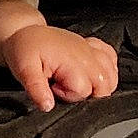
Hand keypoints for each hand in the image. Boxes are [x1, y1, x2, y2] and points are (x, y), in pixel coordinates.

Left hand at [1, 25, 118, 111]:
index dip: (68, 95)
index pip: (84, 90)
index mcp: (71, 60)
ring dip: (101, 84)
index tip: (54, 87)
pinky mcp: (91, 46)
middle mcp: (86, 54)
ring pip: (112, 75)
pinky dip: (108, 68)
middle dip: (88, 94)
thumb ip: (36, 89)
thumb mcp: (24, 70)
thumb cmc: (25, 48)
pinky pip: (111, 57)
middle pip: (104, 85)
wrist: (24, 31)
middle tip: (65, 87)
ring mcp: (90, 49)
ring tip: (79, 84)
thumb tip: (48, 106)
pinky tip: (95, 73)